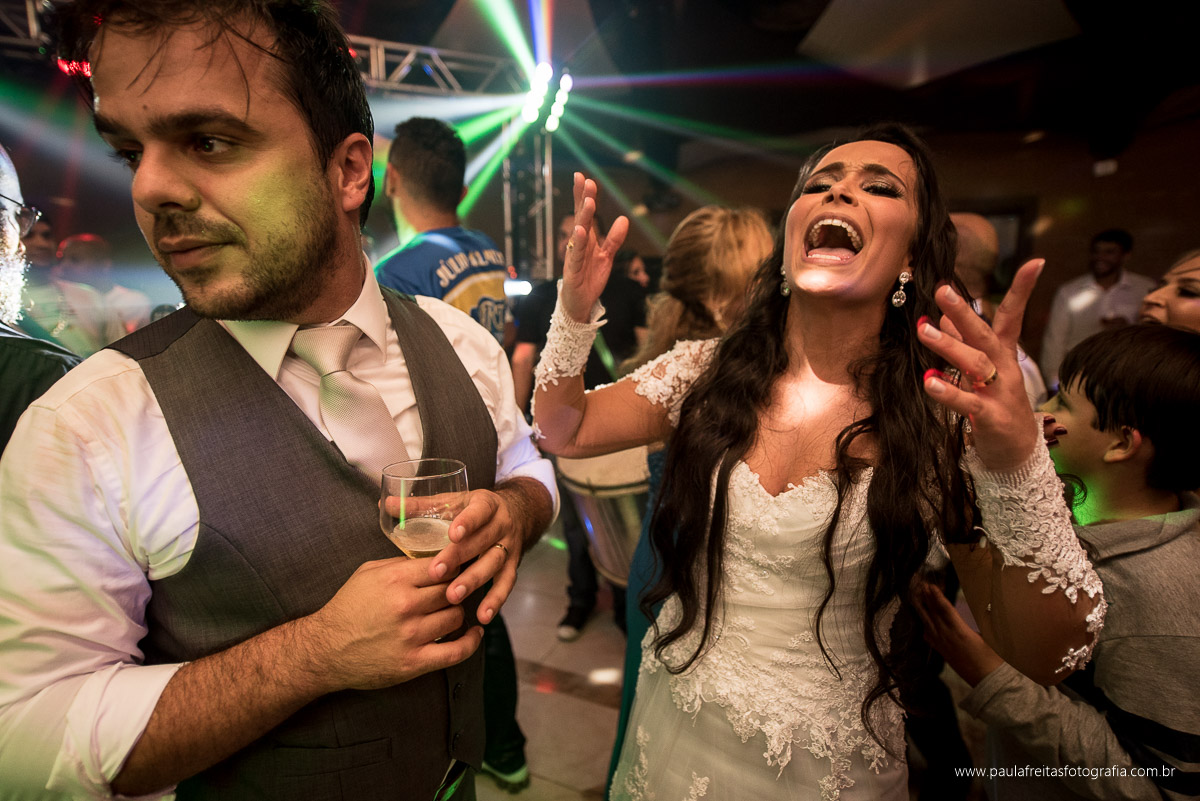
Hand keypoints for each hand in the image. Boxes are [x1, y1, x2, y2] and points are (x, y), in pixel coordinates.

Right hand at [302, 557, 481, 690]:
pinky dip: (471, 642)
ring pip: (456, 616)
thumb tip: (434, 557)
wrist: (324, 650)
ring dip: (455, 613)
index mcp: (395, 580)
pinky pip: (456, 651)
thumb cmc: (347, 608)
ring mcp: (411, 635)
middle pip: (452, 590)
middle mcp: (406, 606)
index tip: (456, 569)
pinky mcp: (414, 662)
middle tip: (453, 591)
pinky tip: (475, 633)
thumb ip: (401, 563)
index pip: (444, 566)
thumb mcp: (368, 573)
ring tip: (449, 611)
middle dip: (455, 590)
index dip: (453, 567)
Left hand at [431, 488, 523, 622]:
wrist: (517, 513)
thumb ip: (422, 506)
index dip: (467, 522)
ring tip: (453, 597)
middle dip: (460, 557)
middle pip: (483, 541)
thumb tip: (385, 503)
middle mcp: (501, 525)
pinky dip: (495, 601)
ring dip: (474, 581)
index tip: (452, 534)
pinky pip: (506, 585)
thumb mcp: (454, 502)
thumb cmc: (474, 510)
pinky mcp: (513, 566)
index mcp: (487, 504)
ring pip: (494, 564)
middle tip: (437, 572)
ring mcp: (509, 547)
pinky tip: (482, 615)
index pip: (479, 511)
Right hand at [561, 172, 629, 322]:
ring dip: (584, 217)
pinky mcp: (574, 270)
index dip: (583, 196)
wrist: (580, 304)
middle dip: (583, 199)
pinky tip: (580, 230)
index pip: (584, 214)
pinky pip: (577, 255)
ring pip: (579, 233)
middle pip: (580, 218)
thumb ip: (614, 239)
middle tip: (585, 180)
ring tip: (589, 201)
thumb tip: (624, 219)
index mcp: (586, 239)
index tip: (583, 177)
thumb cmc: (590, 279)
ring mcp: (574, 256)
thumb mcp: (607, 257)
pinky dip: (578, 243)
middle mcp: (578, 244)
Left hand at [914, 582, 1003, 686]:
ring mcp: (943, 645)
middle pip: (932, 614)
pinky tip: (924, 623)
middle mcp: (947, 637)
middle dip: (925, 599)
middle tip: (919, 585)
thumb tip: (984, 609)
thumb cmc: (993, 659)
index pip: (945, 610)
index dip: (937, 596)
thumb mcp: (991, 637)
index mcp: (960, 631)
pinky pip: (929, 637)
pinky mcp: (942, 653)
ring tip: (918, 598)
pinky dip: (925, 626)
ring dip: (923, 610)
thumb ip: (984, 623)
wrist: (988, 682)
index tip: (930, 586)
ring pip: (928, 624)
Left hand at [918, 258, 1044, 471]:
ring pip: (976, 364)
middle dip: (963, 312)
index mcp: (1004, 355)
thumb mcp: (984, 371)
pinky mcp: (990, 418)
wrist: (1017, 453)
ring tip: (923, 331)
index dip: (1023, 290)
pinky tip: (929, 381)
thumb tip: (945, 316)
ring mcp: (999, 393)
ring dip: (948, 346)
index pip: (1013, 316)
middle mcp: (1004, 369)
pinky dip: (949, 392)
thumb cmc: (997, 405)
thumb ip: (966, 343)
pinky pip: (968, 403)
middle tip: (941, 290)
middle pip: (985, 335)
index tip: (1035, 261)